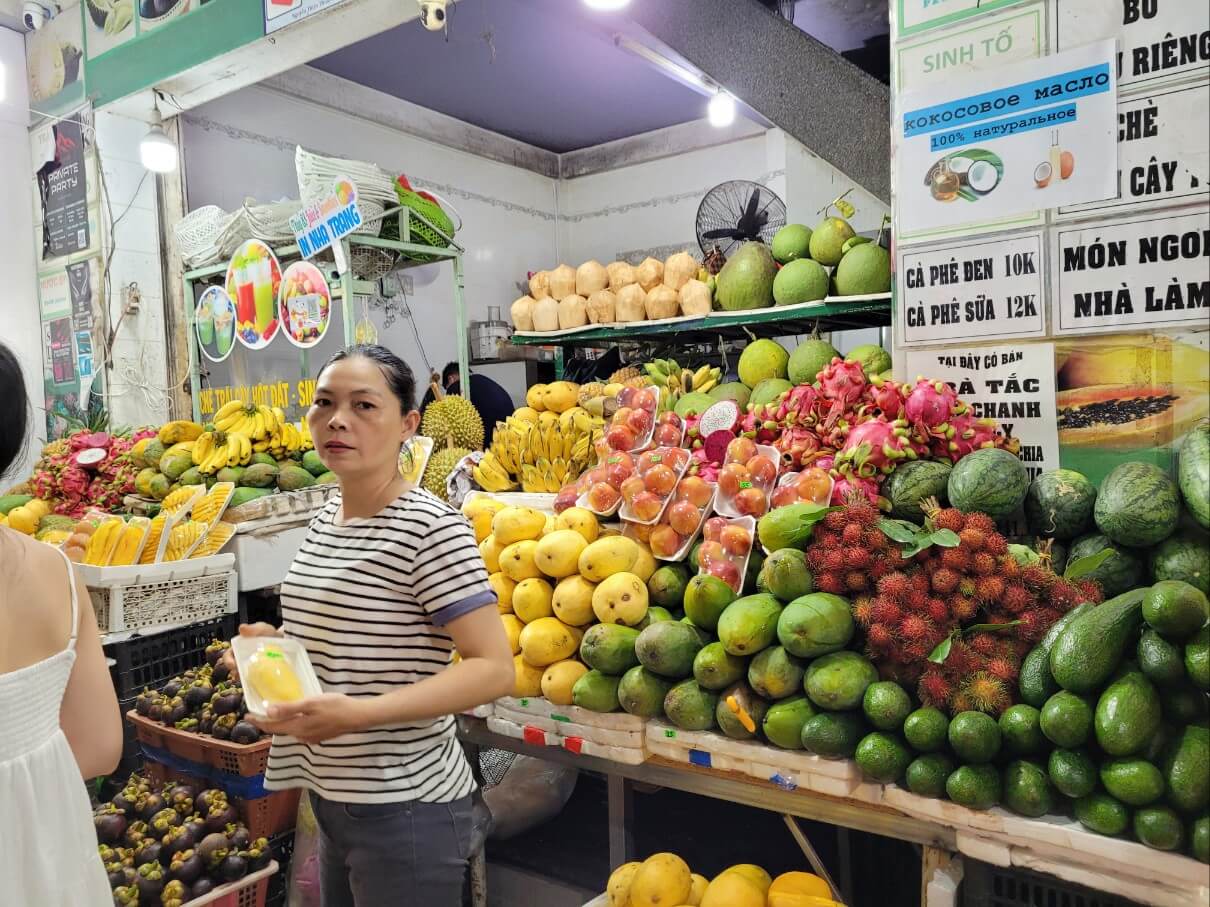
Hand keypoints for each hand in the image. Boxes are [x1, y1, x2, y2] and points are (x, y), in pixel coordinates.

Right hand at [220, 622, 280, 680]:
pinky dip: (256, 684)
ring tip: (250, 681)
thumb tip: (242, 628)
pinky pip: (255, 682)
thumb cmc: (269, 635)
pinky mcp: (261, 675)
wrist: (284, 642)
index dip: (228, 661)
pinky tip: (261, 684)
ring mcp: (251, 669)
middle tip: (241, 676)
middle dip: (236, 673)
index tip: (233, 665)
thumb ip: (253, 629)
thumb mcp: (262, 629)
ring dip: (245, 680)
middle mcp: (242, 660)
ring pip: (244, 677)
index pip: (228, 657)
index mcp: (239, 649)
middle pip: (234, 670)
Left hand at [247, 693, 366, 743]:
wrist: (358, 717)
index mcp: (297, 727)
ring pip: (291, 731)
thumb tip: (267, 711)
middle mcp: (301, 736)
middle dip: (268, 724)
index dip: (258, 722)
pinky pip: (301, 731)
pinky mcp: (320, 736)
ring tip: (275, 715)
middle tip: (258, 714)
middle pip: (280, 730)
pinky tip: (297, 718)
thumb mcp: (311, 703)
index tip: (247, 716)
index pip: (272, 727)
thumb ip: (289, 708)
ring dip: (281, 725)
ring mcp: (311, 738)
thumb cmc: (335, 706)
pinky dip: (294, 725)